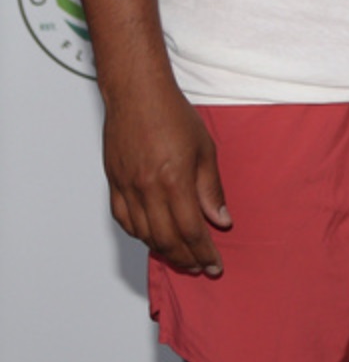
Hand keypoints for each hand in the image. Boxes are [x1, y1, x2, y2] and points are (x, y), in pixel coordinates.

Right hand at [101, 66, 229, 275]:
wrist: (137, 95)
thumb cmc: (173, 115)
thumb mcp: (205, 149)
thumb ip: (211, 189)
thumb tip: (221, 220)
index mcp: (174, 181)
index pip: (191, 230)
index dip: (203, 252)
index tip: (214, 265)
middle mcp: (147, 189)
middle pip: (166, 239)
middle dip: (186, 258)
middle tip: (200, 267)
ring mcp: (127, 188)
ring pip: (144, 234)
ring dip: (163, 250)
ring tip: (182, 257)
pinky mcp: (114, 183)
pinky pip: (125, 220)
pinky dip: (140, 234)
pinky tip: (153, 237)